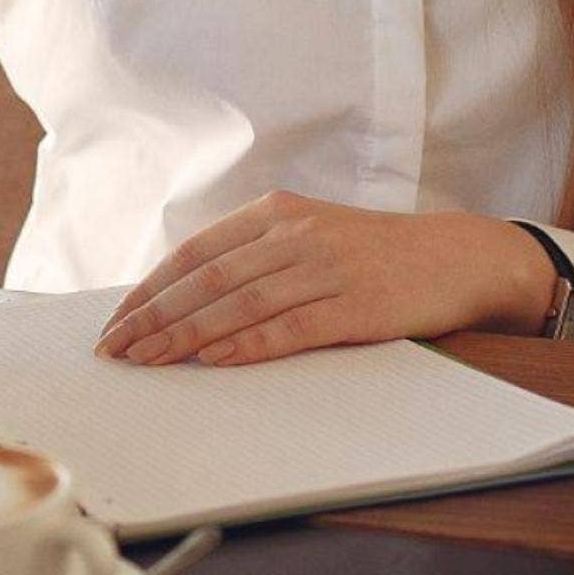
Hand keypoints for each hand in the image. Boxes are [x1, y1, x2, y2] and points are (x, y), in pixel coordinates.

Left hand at [94, 193, 553, 367]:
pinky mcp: (355, 307)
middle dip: (154, 317)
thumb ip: (253, 257)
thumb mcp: (308, 235)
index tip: (117, 320)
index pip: (194, 253)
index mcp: (275, 213)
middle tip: (116, 348)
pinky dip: (247, 345)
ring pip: (238, 304)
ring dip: (186, 336)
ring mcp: (325, 269)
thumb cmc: (373, 254)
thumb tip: (185, 297)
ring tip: (148, 361)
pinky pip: (290, 328)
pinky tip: (215, 361)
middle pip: (206, 280)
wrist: (457, 257)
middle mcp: (294, 235)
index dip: (150, 288)